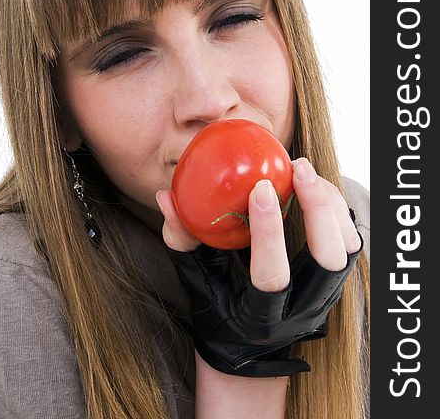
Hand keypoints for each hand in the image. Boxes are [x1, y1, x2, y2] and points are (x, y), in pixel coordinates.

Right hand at [156, 157, 361, 376]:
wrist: (253, 347)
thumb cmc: (218, 309)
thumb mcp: (195, 279)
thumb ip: (182, 240)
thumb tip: (165, 196)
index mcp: (262, 316)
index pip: (273, 277)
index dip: (269, 233)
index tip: (260, 188)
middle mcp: (304, 310)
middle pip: (328, 262)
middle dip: (317, 210)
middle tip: (298, 168)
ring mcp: (326, 296)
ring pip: (347, 250)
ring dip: (331, 204)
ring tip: (305, 170)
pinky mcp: (338, 280)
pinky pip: (350, 240)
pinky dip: (337, 208)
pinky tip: (315, 184)